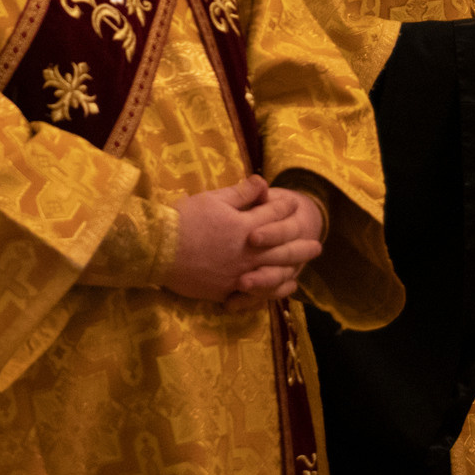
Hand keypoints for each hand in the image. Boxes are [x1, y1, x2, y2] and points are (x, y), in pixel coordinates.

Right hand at [165, 174, 320, 306]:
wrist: (158, 249)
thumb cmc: (183, 220)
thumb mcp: (212, 199)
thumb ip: (241, 193)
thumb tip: (263, 182)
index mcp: (246, 226)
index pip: (273, 215)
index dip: (285, 207)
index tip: (294, 205)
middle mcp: (248, 252)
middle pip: (282, 248)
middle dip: (301, 244)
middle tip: (317, 245)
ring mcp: (239, 273)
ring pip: (275, 272)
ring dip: (293, 268)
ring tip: (304, 267)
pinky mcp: (227, 289)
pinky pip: (257, 293)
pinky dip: (273, 290)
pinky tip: (282, 287)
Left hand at [229, 187, 326, 310]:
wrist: (296, 229)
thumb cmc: (271, 207)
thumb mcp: (263, 200)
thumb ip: (257, 195)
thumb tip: (259, 183)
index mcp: (293, 225)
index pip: (285, 231)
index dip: (270, 234)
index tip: (251, 237)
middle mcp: (291, 251)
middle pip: (282, 263)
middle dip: (264, 272)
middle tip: (243, 279)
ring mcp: (282, 269)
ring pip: (276, 283)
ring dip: (259, 287)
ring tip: (239, 288)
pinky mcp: (270, 283)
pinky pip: (264, 296)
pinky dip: (249, 301)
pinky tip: (230, 304)